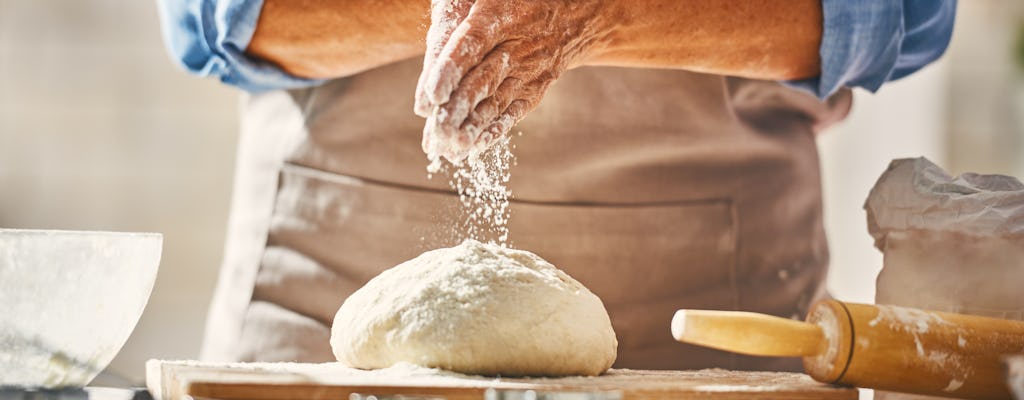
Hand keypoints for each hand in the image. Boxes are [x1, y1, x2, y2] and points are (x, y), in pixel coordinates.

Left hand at [415, 0, 614, 162]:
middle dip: (455, 110)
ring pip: (494, 102)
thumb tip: (437, 38)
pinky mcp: (534, 89)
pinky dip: (493, 131)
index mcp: (500, 14)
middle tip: (435, 134)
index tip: (430, 97)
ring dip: (470, 128)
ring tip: (447, 149)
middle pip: (480, 81)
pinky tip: (473, 148)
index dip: (449, 71)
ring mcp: (528, 71)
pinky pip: (512, 112)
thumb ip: (458, 9)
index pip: (471, 44)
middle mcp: (517, 46)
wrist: (574, 11)